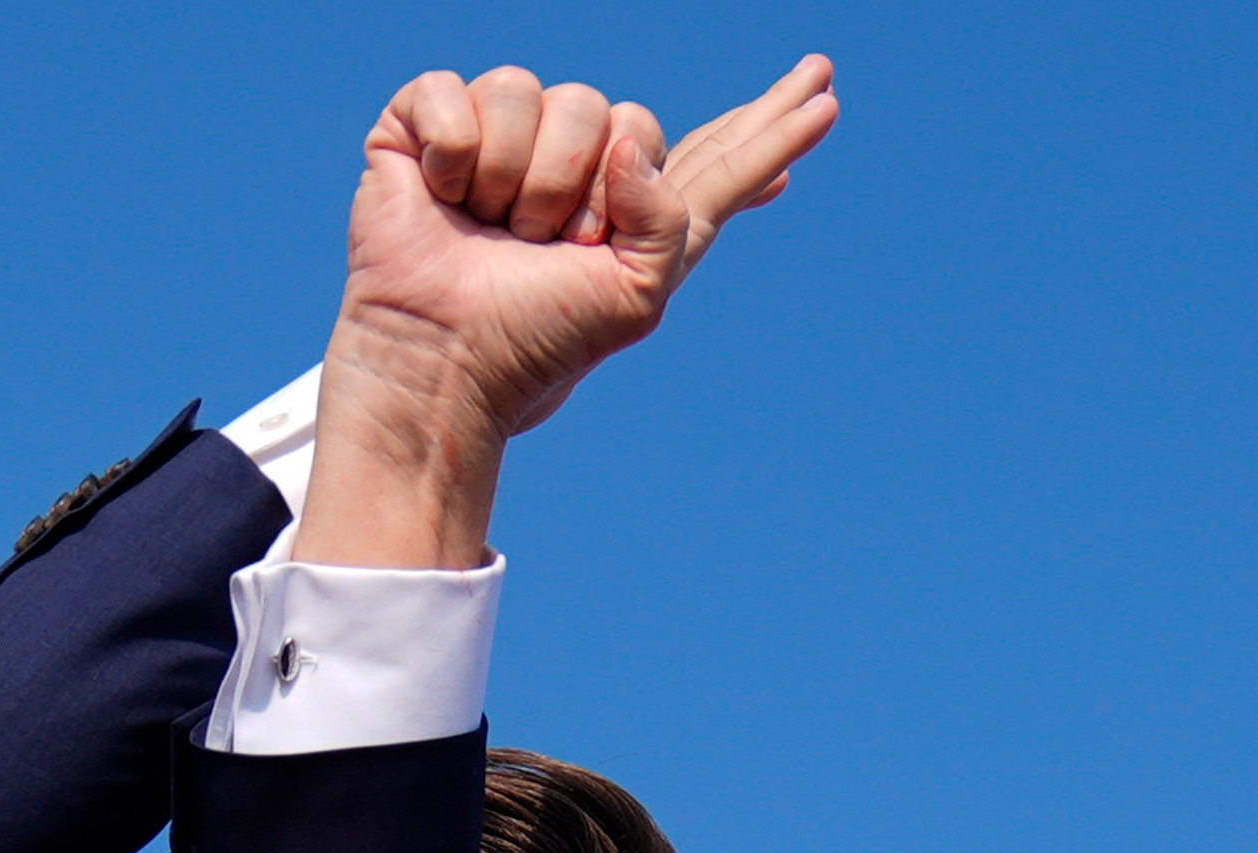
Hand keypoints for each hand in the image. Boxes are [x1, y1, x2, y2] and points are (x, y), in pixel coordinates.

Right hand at [296, 57, 840, 567]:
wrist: (443, 359)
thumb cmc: (535, 341)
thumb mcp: (636, 296)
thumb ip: (671, 218)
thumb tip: (627, 145)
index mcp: (639, 213)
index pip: (717, 155)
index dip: (771, 126)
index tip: (825, 88)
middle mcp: (580, 166)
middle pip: (626, 116)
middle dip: (592, 194)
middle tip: (555, 248)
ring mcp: (505, 138)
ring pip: (549, 94)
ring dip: (526, 181)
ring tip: (496, 231)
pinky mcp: (432, 125)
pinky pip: (462, 90)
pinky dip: (456, 150)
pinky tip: (446, 194)